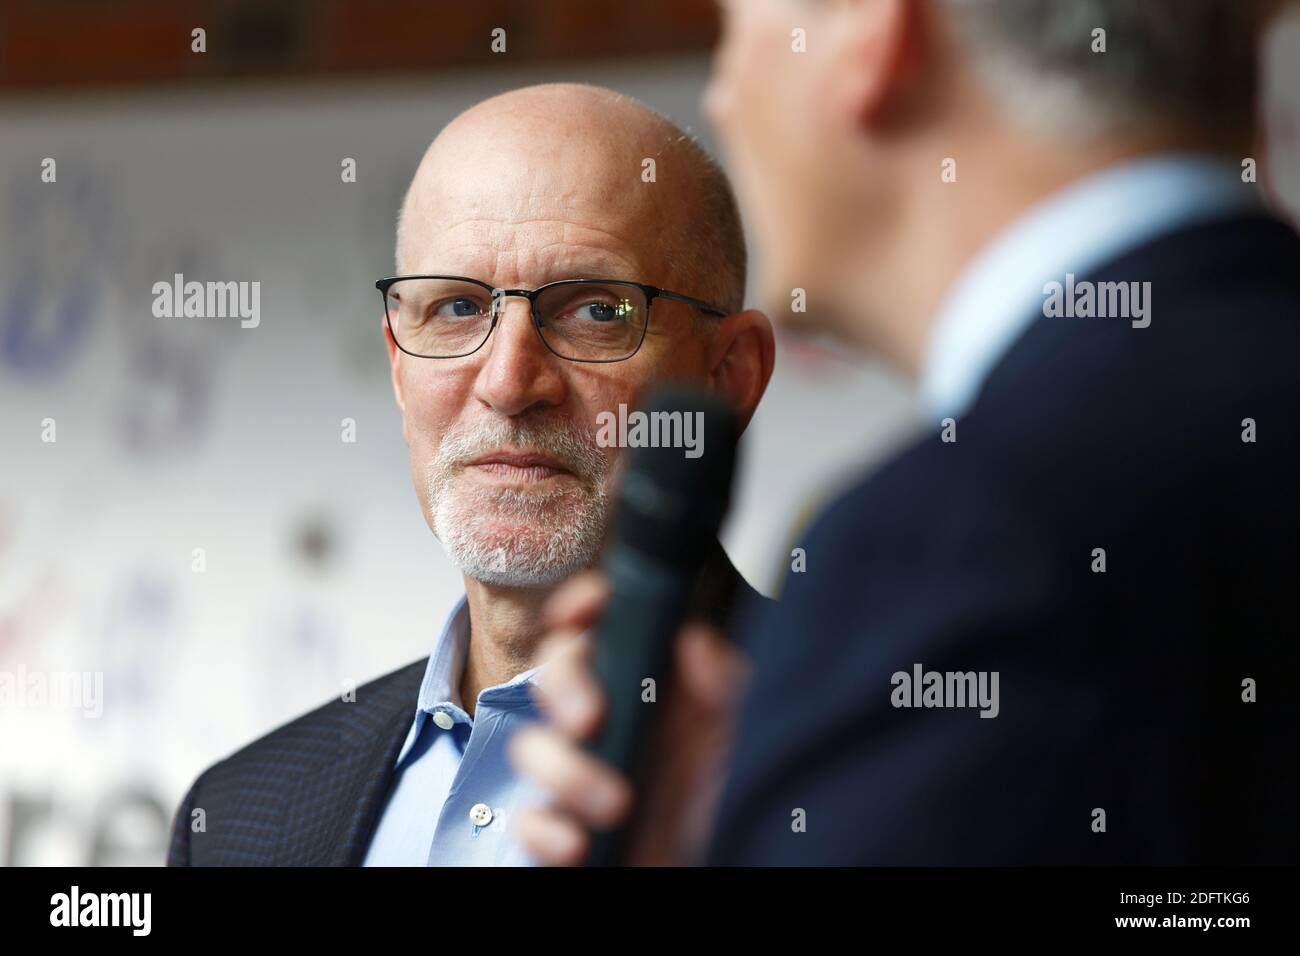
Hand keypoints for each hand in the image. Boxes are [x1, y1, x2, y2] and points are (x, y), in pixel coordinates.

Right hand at [507, 571, 750, 864]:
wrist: (706, 860)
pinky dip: (545, 831)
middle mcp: (602, 716)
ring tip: (615, 804)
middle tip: (590, 718)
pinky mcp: (561, 822)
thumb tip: (698, 642)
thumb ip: (722, 688)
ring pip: (531, 746)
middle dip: (563, 686)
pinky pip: (528, 818)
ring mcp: (575, 768)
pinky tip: (577, 844)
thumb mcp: (730, 736)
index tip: (583, 612)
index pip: (599, 626)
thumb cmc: (714, 793)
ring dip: (566, 773)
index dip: (583, 606)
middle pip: (553, 672)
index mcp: (640, 682)